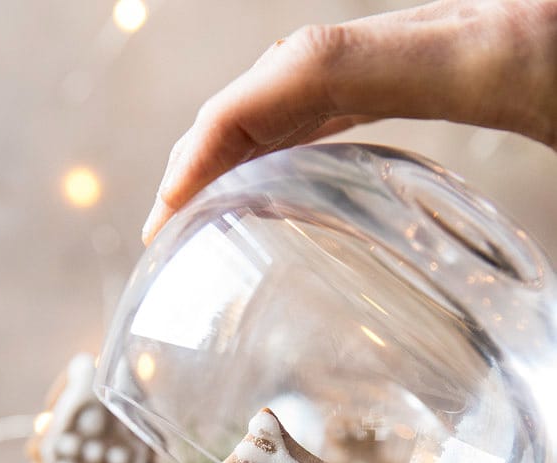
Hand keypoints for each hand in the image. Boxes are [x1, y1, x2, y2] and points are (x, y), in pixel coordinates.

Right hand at [142, 0, 556, 243]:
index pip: (315, 69)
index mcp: (495, 56)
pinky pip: (371, 77)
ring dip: (253, 129)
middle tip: (170, 225)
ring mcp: (471, 41)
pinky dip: (310, 120)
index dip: (224, 131)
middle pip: (301, 64)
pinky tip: (295, 168)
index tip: (173, 210)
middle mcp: (468, 35)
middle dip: (217, 140)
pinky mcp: (484, 56)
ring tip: (206, 204)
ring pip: (327, 67)